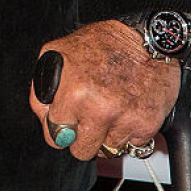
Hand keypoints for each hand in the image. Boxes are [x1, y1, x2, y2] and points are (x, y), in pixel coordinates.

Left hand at [29, 20, 179, 160]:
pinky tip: (129, 108)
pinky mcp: (146, 125)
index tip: (69, 120)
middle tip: (91, 115)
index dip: (60, 128)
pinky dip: (130, 132)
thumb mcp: (59, 51)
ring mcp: (124, 119)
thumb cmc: (104, 43)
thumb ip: (43, 86)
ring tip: (113, 107)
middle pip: (81, 151)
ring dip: (108, 134)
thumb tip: (43, 115)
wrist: (148, 38)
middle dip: (84, 136)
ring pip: (107, 151)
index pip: (54, 137)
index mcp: (74, 93)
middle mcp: (99, 109)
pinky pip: (132, 146)